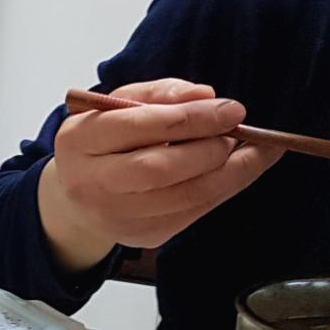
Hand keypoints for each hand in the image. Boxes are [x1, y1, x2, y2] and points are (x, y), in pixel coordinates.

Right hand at [36, 78, 283, 273]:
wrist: (79, 195)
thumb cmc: (103, 142)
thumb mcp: (117, 106)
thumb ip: (158, 93)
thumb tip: (205, 95)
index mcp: (78, 140)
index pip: (139, 126)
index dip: (192, 117)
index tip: (232, 109)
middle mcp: (90, 183)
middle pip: (160, 168)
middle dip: (211, 148)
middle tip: (238, 131)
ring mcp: (115, 216)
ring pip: (186, 196)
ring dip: (231, 171)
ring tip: (251, 150)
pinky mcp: (143, 235)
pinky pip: (195, 212)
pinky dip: (225, 188)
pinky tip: (239, 170)